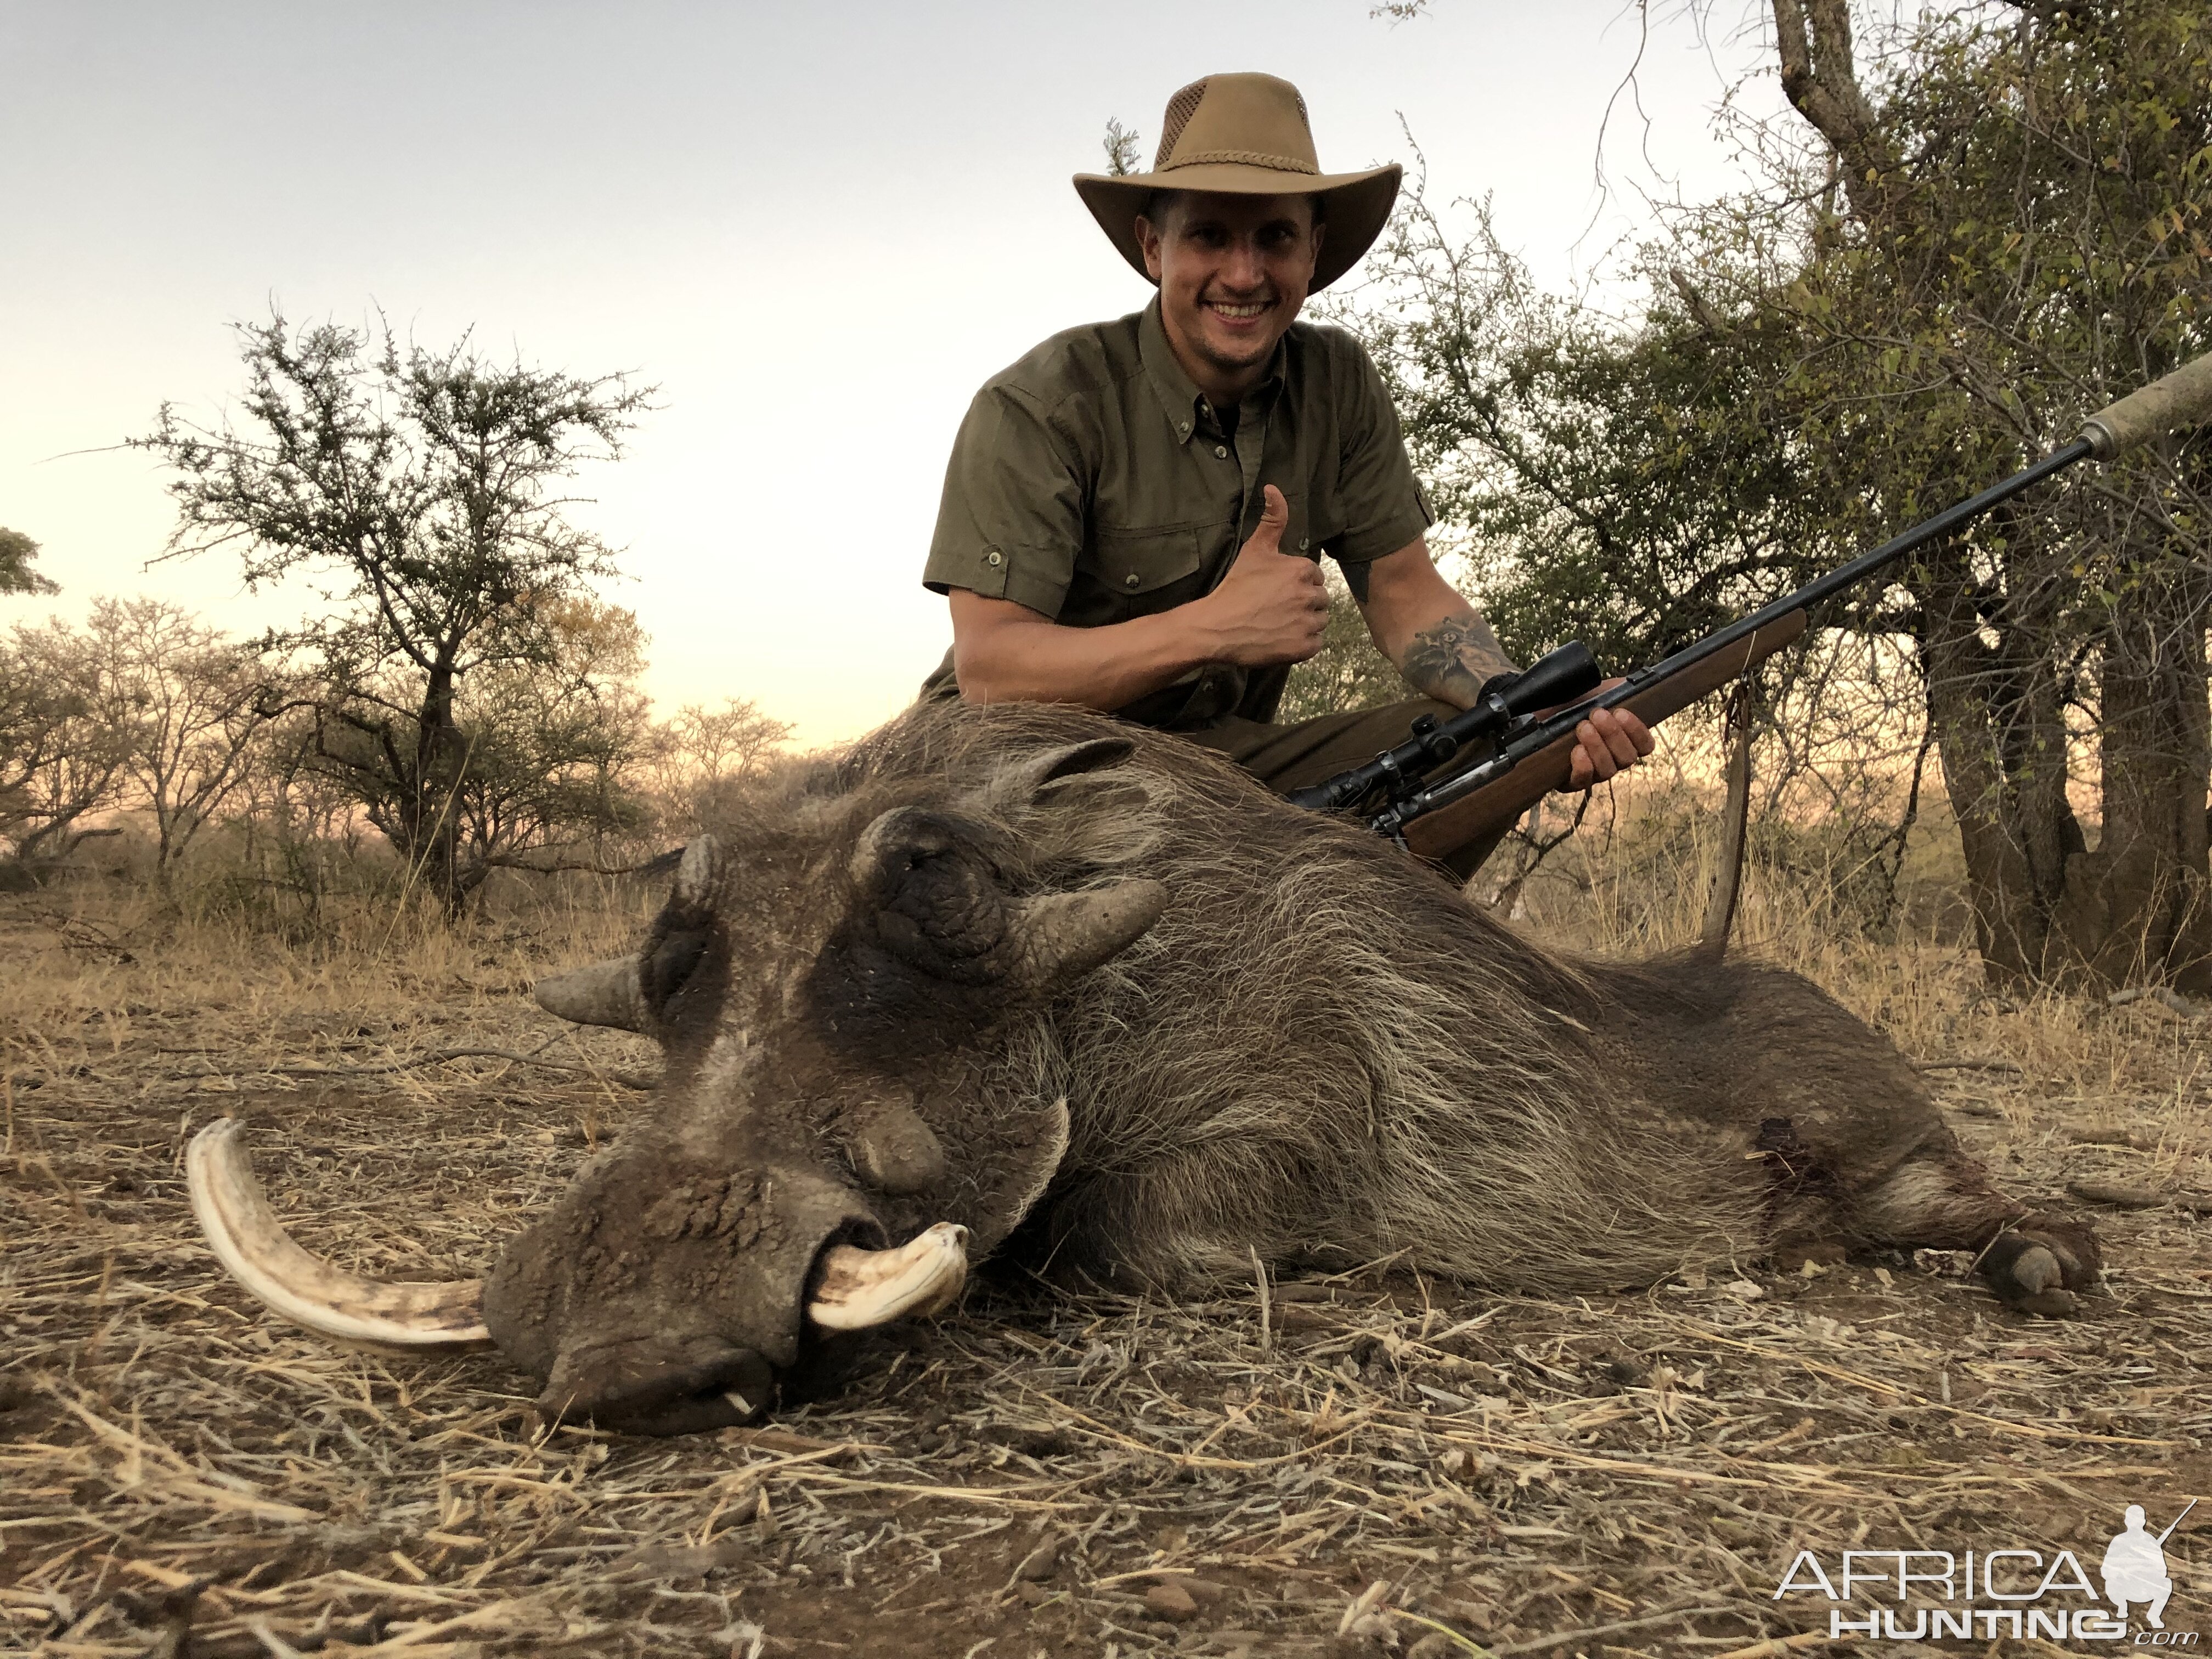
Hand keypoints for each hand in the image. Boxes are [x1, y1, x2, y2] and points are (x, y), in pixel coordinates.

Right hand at [1194, 485, 1327, 666]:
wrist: (1216, 627)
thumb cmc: (1235, 587)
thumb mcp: (1254, 549)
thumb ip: (1272, 519)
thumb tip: (1273, 487)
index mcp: (1302, 570)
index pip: (1315, 577)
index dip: (1298, 584)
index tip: (1278, 591)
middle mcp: (1309, 595)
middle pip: (1320, 599)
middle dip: (1304, 603)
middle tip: (1277, 609)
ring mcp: (1307, 622)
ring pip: (1320, 621)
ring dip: (1305, 623)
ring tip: (1280, 624)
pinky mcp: (1304, 647)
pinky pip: (1316, 643)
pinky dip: (1303, 643)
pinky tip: (1282, 638)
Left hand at [1562, 679, 1653, 789]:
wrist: (1541, 713)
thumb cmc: (1575, 703)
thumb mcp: (1600, 692)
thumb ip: (1619, 690)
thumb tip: (1629, 688)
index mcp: (1625, 740)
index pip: (1645, 745)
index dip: (1638, 731)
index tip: (1621, 713)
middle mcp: (1613, 760)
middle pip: (1627, 758)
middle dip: (1614, 735)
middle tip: (1598, 715)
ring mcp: (1594, 773)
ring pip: (1608, 770)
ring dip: (1597, 747)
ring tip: (1584, 727)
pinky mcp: (1571, 781)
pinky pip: (1583, 780)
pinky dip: (1583, 765)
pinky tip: (1577, 750)